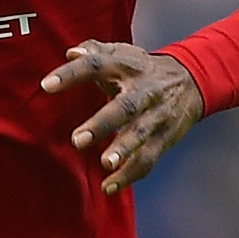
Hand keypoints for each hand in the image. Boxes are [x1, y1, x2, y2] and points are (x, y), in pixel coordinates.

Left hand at [41, 41, 204, 194]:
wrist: (192, 79)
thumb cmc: (141, 69)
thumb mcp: (122, 53)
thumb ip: (95, 51)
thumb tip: (71, 52)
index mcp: (127, 66)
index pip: (97, 65)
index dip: (72, 74)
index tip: (46, 85)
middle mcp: (144, 90)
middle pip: (126, 107)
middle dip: (103, 124)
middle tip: (77, 140)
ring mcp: (157, 115)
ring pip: (141, 134)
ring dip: (123, 150)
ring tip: (105, 164)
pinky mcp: (164, 138)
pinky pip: (148, 158)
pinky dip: (129, 175)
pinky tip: (109, 187)